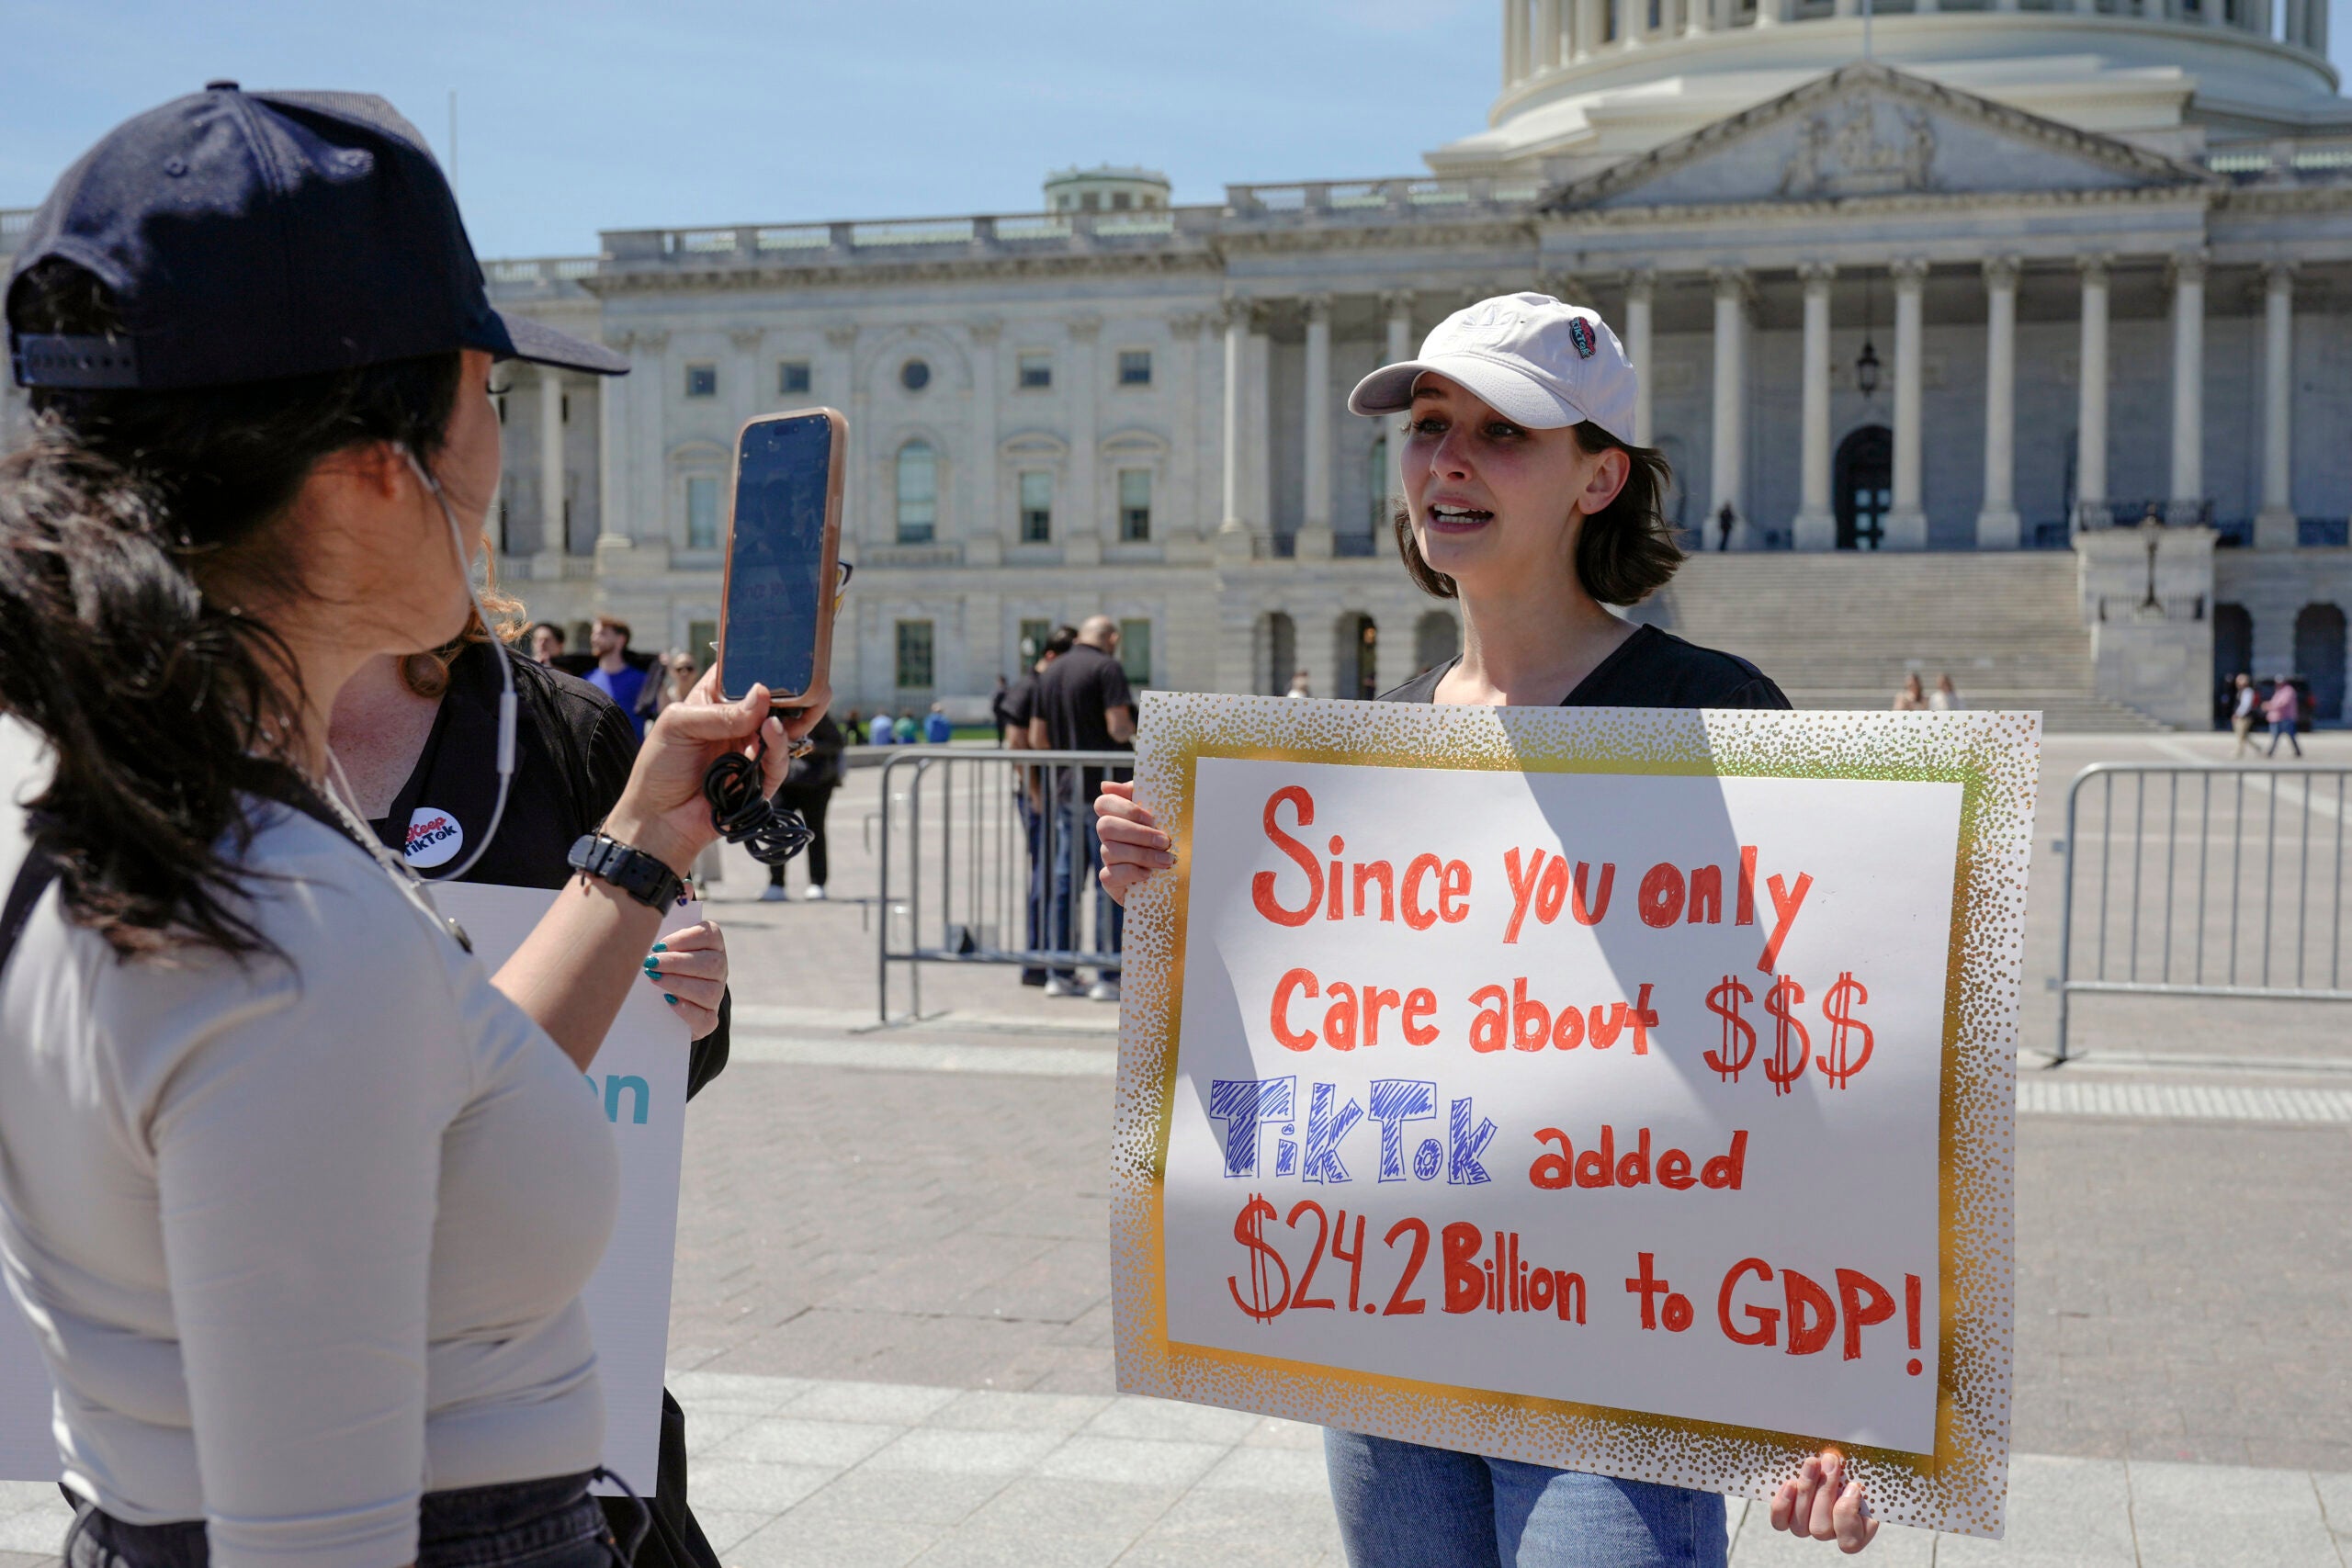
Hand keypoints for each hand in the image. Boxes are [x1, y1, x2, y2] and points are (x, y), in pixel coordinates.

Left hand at [604, 665, 830, 875]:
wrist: (658, 819)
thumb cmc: (659, 768)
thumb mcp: (678, 726)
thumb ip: (720, 712)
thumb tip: (763, 695)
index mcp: (714, 702)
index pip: (743, 674)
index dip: (761, 664)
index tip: (780, 658)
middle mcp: (736, 723)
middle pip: (773, 702)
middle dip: (793, 694)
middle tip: (810, 685)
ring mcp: (750, 750)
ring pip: (784, 731)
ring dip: (795, 719)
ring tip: (798, 708)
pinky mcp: (758, 780)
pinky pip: (778, 763)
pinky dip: (780, 747)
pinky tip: (773, 731)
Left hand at [642, 920, 726, 1039]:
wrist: (657, 1001)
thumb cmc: (661, 959)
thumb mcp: (664, 935)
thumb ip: (674, 910)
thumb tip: (684, 886)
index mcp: (713, 944)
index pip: (709, 935)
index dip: (684, 939)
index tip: (659, 944)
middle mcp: (719, 968)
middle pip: (710, 964)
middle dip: (677, 963)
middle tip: (650, 963)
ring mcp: (716, 995)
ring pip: (709, 990)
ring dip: (679, 984)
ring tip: (654, 980)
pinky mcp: (708, 1020)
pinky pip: (706, 1018)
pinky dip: (687, 1010)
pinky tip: (668, 1001)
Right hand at [1095, 780, 1173, 906]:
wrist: (1184, 876)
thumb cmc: (1173, 841)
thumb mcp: (1164, 815)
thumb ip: (1143, 796)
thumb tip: (1106, 786)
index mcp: (1121, 816)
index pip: (1104, 803)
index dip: (1126, 809)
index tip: (1151, 817)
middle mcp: (1110, 837)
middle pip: (1105, 826)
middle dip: (1138, 833)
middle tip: (1164, 841)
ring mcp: (1109, 859)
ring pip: (1109, 851)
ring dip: (1142, 855)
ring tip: (1167, 860)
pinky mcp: (1111, 882)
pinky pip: (1109, 876)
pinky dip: (1131, 873)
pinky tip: (1149, 874)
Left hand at [1769, 1449, 1878, 1553]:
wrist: (1827, 1456)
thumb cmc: (1852, 1464)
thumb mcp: (1861, 1469)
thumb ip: (1859, 1475)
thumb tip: (1843, 1465)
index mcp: (1857, 1529)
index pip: (1850, 1543)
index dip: (1848, 1517)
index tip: (1852, 1486)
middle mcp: (1831, 1532)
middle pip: (1821, 1529)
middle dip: (1825, 1492)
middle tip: (1830, 1461)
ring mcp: (1807, 1526)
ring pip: (1800, 1527)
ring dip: (1806, 1491)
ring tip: (1812, 1462)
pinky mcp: (1786, 1517)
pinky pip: (1780, 1522)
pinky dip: (1783, 1505)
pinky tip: (1790, 1483)